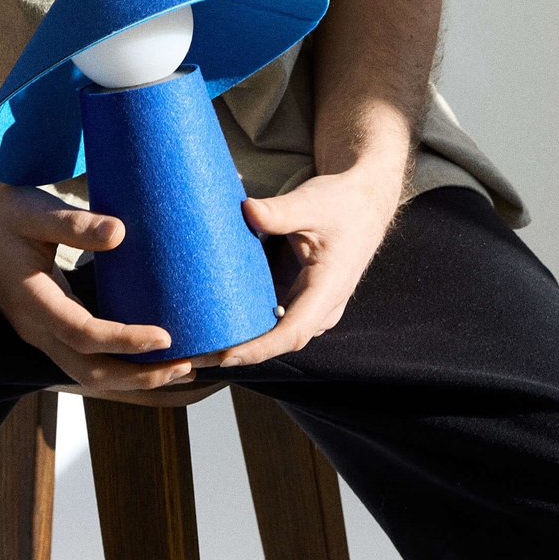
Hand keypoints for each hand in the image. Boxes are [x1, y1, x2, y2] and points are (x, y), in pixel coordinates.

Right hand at [0, 177, 200, 393]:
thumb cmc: (2, 214)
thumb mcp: (36, 211)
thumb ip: (75, 223)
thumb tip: (120, 232)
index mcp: (33, 302)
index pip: (85, 335)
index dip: (126, 340)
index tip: (166, 336)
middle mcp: (35, 328)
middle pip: (89, 372)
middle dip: (138, 375)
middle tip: (185, 364)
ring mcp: (39, 332)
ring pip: (86, 373)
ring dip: (131, 376)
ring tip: (176, 365)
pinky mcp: (46, 327)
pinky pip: (83, 358)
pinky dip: (116, 363)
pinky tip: (145, 353)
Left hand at [216, 158, 404, 367]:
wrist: (363, 205)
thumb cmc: (342, 205)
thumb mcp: (311, 203)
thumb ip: (280, 211)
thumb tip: (247, 210)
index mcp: (328, 289)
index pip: (293, 332)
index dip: (258, 348)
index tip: (226, 355)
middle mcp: (320, 307)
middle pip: (278, 340)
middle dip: (237, 351)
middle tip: (195, 356)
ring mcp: (309, 305)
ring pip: (272, 331)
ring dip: (238, 337)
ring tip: (197, 342)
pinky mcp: (298, 297)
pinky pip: (270, 315)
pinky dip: (244, 317)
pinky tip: (213, 317)